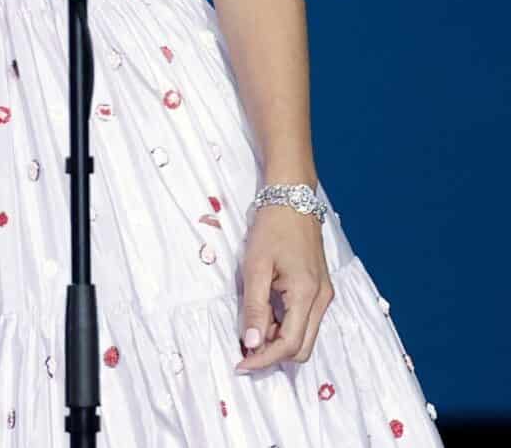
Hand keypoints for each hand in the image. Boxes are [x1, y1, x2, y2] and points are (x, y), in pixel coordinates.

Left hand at [235, 204, 333, 370]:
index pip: (289, 345)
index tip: (241, 364)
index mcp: (307, 296)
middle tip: (243, 351)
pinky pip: (304, 320)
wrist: (292, 200)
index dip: (264, 359)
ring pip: (304, 336)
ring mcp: (323, 296)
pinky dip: (285, 326)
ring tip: (250, 330)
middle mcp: (321, 301)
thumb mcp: (256, 266)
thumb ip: (255, 307)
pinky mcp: (320, 290)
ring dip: (278, 341)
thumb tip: (251, 342)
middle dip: (273, 355)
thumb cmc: (271, 229)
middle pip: (301, 347)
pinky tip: (264, 317)